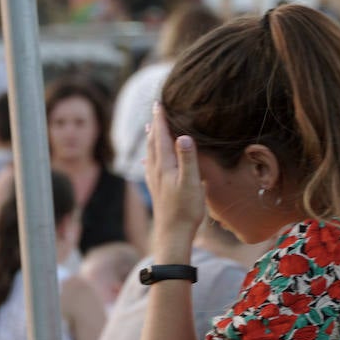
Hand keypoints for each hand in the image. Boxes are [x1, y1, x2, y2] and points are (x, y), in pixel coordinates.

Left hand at [144, 104, 203, 257]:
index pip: (161, 137)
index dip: (161, 120)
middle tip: (155, 110)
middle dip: (155, 125)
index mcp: (165, 166)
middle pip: (153, 142)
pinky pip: (151, 167)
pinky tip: (148, 161)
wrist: (172, 235)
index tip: (159, 104)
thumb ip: (188, 159)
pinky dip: (150, 157)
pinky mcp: (157, 190)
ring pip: (150, 154)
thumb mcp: (191, 183)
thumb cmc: (185, 210)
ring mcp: (155, 181)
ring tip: (150, 129)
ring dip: (151, 139)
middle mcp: (156, 170)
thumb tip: (184, 136)